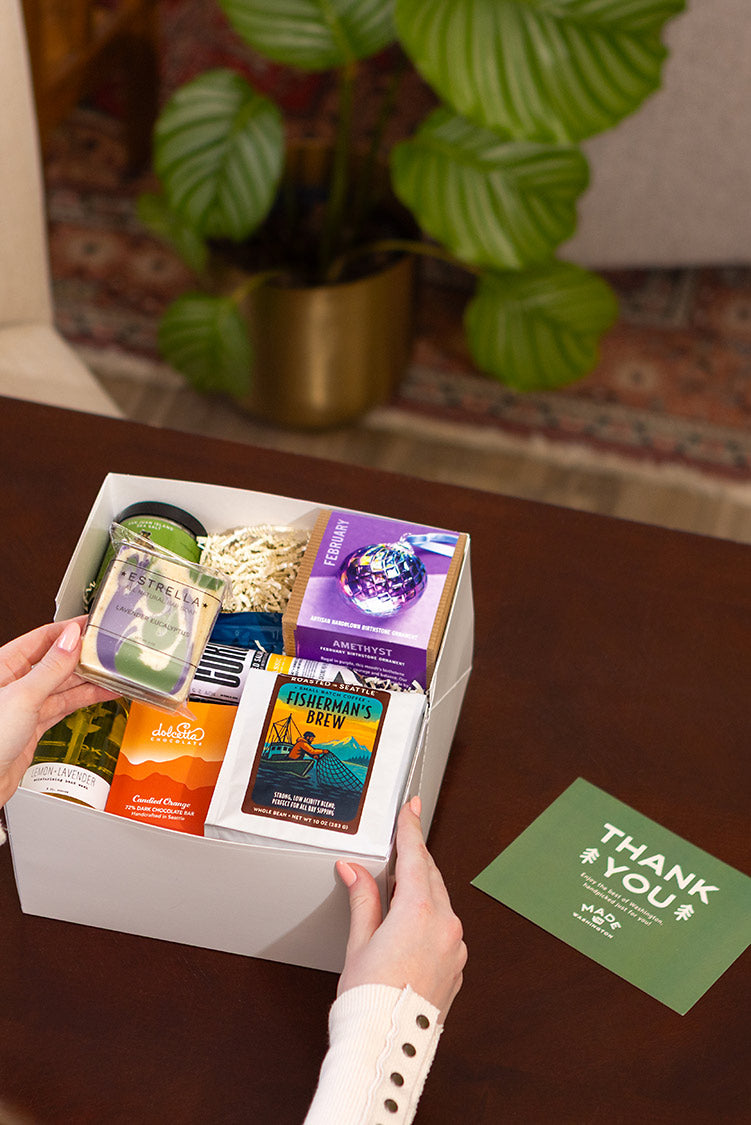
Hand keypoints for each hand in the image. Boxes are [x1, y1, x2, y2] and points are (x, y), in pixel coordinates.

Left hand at [0, 618, 116, 806]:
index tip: (91, 625)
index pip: (42, 638)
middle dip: (83, 656)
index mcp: (4, 666)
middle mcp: (15, 683)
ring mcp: (25, 705)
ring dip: (88, 679)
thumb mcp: (23, 696)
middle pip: (55, 661)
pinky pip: (63, 706)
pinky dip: (83, 700)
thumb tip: (71, 639)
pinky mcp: (33, 726)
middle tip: (109, 650)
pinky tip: (100, 693)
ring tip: (112, 672)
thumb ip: (51, 667)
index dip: (68, 630)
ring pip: (62, 685)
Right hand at [336, 796, 466, 1022]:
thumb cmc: (369, 999)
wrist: (386, 1046)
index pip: (415, 856)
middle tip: (403, 841)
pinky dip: (429, 917)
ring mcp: (456, 948)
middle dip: (416, 858)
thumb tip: (354, 871)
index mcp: (419, 911)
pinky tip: (410, 924)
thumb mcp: (359, 942)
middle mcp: (446, 925)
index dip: (411, 828)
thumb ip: (362, 900)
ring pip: (440, 903)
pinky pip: (445, 929)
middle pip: (430, 876)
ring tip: (397, 886)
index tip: (411, 808)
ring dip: (422, 889)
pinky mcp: (457, 968)